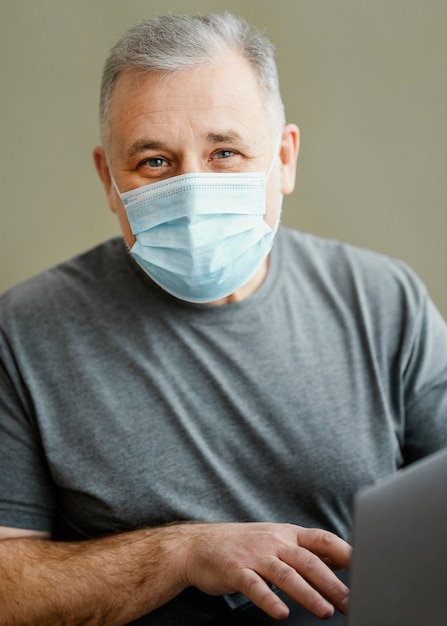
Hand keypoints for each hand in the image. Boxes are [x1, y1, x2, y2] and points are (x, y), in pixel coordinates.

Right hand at [181, 522, 350, 619]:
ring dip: (308, 594)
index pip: (321, 539)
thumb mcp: (276, 539)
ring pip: (286, 574)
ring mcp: (254, 555)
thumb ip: (306, 550)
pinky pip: (255, 586)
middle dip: (332, 582)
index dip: (344, 552)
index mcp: (286, 533)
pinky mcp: (235, 570)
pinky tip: (281, 613)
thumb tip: (343, 559)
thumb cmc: (243, 545)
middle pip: (308, 560)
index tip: (365, 567)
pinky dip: (269, 600)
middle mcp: (273, 541)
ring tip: (325, 611)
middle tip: (351, 601)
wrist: (199, 545)